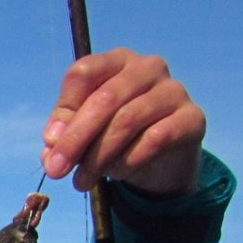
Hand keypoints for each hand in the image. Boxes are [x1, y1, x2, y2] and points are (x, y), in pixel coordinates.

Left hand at [41, 47, 205, 197]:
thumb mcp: (84, 132)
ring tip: (83, 181)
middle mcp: (147, 67)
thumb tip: (52, 142)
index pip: (83, 72)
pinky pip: (155, 139)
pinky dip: (129, 161)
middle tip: (56, 171)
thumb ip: (65, 133)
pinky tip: (117, 174)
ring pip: (128, 120)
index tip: (50, 142)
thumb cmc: (115, 136)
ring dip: (99, 157)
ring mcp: (173, 90)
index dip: (64, 109)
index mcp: (116, 61)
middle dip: (75, 139)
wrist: (162, 158)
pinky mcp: (192, 118)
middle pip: (105, 98)